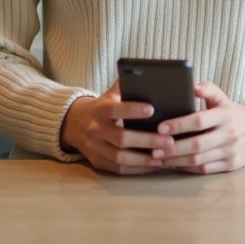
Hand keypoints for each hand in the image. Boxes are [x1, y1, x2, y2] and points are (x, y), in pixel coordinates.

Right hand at [60, 81, 175, 175]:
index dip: (132, 110)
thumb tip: (149, 75)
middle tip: (169, 141)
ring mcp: (95, 147)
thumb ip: (126, 86)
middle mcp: (95, 129)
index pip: (115, 109)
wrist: (75, 123)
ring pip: (120, 157)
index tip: (152, 109)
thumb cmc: (103, 106)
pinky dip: (137, 169)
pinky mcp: (98, 162)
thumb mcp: (110, 94)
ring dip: (144, 159)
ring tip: (164, 156)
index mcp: (100, 109)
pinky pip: (118, 169)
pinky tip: (154, 164)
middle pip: (121, 138)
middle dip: (147, 140)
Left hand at [158, 82, 244, 174]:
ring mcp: (231, 152)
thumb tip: (192, 85)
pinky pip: (205, 169)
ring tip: (158, 158)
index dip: (178, 125)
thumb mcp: (223, 98)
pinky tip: (174, 164)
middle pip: (197, 144)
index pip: (199, 120)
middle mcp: (229, 134)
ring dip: (176, 161)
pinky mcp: (231, 165)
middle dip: (173, 148)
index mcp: (225, 115)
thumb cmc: (233, 113)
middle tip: (153, 148)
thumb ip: (208, 89)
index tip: (160, 127)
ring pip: (199, 160)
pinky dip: (187, 168)